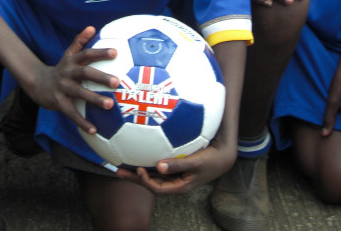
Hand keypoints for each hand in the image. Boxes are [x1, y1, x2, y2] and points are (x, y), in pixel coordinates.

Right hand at [27, 26, 118, 134]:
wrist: (37, 83)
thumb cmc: (61, 69)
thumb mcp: (68, 54)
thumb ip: (80, 41)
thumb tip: (92, 27)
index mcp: (72, 61)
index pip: (87, 54)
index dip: (100, 52)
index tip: (116, 52)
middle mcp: (67, 73)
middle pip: (85, 73)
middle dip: (101, 77)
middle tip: (117, 82)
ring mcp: (62, 88)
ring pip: (79, 93)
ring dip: (94, 99)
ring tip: (110, 105)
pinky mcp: (58, 103)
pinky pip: (71, 113)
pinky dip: (82, 122)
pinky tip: (94, 130)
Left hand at [116, 139, 235, 194]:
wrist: (223, 156)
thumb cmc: (211, 160)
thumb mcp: (196, 163)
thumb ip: (178, 165)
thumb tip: (158, 166)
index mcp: (179, 186)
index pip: (157, 188)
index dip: (145, 181)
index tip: (138, 170)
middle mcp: (174, 182)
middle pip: (150, 183)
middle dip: (134, 177)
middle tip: (117, 169)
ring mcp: (174, 175)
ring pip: (153, 175)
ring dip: (138, 170)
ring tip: (122, 162)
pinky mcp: (175, 166)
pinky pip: (158, 166)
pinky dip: (148, 161)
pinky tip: (139, 152)